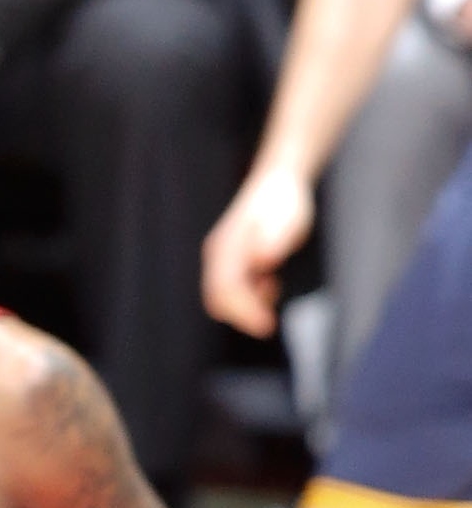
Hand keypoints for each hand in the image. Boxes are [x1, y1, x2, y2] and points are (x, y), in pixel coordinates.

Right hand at [201, 165, 312, 336]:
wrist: (277, 182)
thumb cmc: (284, 201)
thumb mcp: (289, 218)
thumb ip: (274, 239)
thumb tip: (260, 260)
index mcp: (226, 246)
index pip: (223, 289)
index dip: (243, 312)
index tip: (267, 325)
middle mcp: (217, 254)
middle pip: (217, 299)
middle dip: (242, 315)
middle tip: (270, 321)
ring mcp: (221, 259)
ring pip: (223, 298)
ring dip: (247, 306)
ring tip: (274, 289)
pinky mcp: (230, 263)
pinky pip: (232, 291)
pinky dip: (250, 298)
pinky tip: (271, 284)